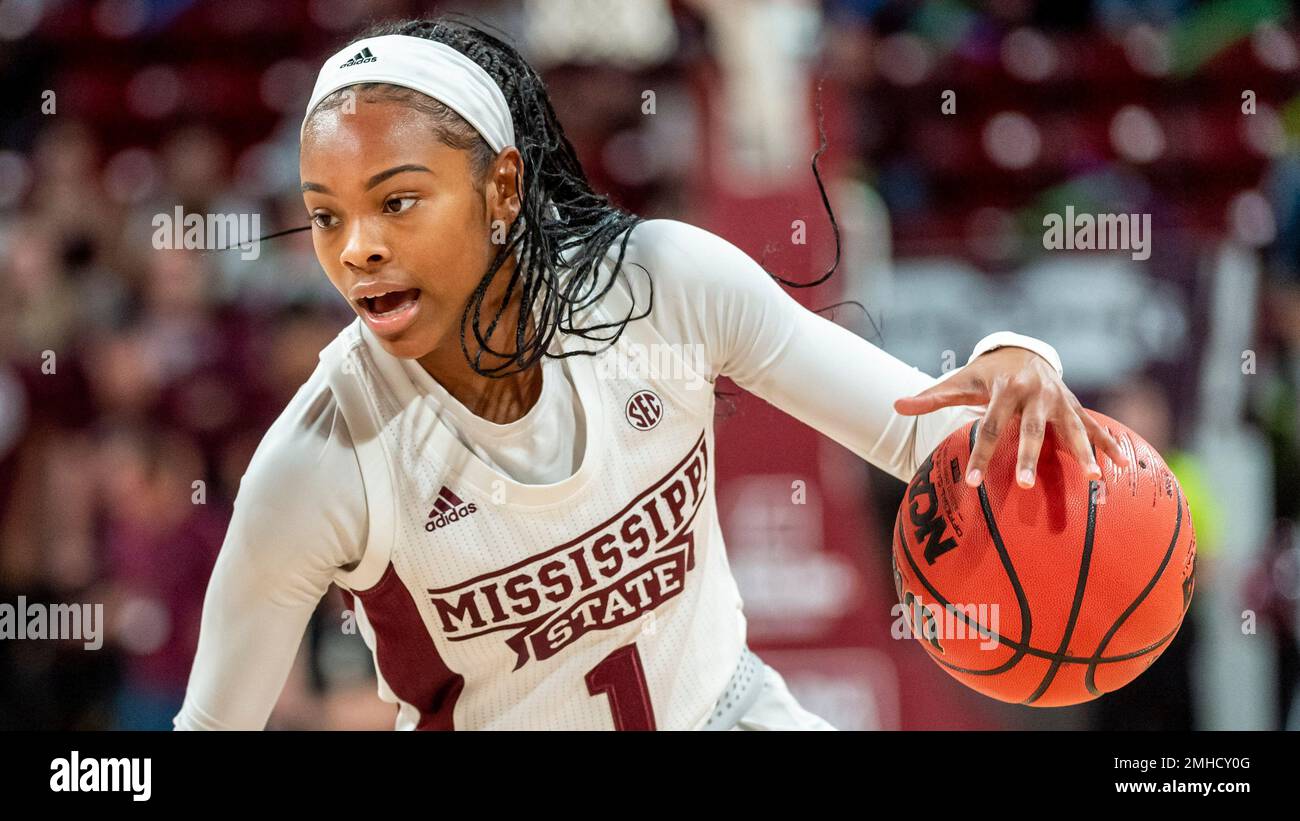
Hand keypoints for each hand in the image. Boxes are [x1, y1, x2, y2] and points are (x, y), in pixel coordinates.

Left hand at [892, 347, 1129, 488]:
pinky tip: (1122, 466)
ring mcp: (1060, 401)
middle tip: (1023, 485)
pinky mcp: (1076, 407)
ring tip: (1095, 478)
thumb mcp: (960, 382)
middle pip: (1031, 430)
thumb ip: (931, 397)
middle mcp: (1034, 394)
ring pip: (1072, 428)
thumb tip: (895, 405)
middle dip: (1028, 458)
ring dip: (1084, 452)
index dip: (980, 454)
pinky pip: (1095, 427)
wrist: (1025, 351)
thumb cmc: (987, 376)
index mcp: (1004, 390)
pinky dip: (1109, 444)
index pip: (989, 426)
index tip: (973, 483)